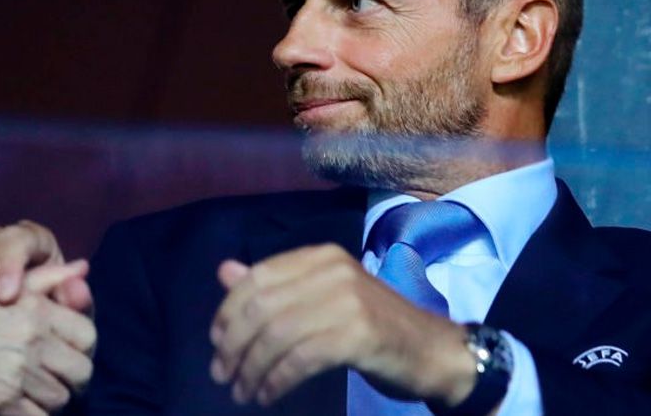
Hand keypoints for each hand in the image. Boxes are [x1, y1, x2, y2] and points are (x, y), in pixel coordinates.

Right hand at [0, 261, 96, 414]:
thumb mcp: (0, 289)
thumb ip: (45, 279)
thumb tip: (82, 267)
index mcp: (35, 309)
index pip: (87, 335)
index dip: (81, 350)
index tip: (67, 358)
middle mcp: (30, 338)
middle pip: (81, 371)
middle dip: (70, 380)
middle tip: (51, 382)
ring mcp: (16, 372)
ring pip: (60, 399)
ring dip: (48, 401)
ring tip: (28, 395)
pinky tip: (15, 410)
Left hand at [209, 244, 477, 408]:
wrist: (435, 351)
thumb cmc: (373, 326)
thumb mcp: (322, 298)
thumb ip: (274, 285)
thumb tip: (224, 271)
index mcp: (320, 256)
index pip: (258, 278)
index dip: (228, 311)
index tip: (215, 341)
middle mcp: (332, 271)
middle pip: (262, 307)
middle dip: (233, 344)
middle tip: (221, 374)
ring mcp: (347, 301)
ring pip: (277, 335)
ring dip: (251, 369)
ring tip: (241, 392)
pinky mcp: (359, 334)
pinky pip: (301, 359)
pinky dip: (277, 380)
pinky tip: (267, 395)